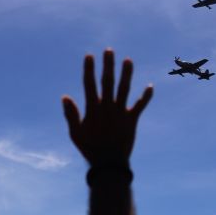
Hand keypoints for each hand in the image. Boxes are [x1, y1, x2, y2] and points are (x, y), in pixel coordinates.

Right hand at [62, 49, 152, 166]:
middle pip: (108, 81)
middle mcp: (107, 107)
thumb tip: (65, 97)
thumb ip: (70, 114)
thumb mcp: (75, 133)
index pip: (89, 84)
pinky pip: (140, 105)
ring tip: (128, 60)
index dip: (89, 69)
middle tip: (109, 51)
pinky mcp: (131, 120)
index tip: (90, 56)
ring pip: (125, 89)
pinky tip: (150, 86)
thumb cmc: (89, 148)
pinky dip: (145, 96)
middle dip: (108, 65)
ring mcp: (120, 112)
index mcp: (93, 109)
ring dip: (127, 74)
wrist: (109, 164)